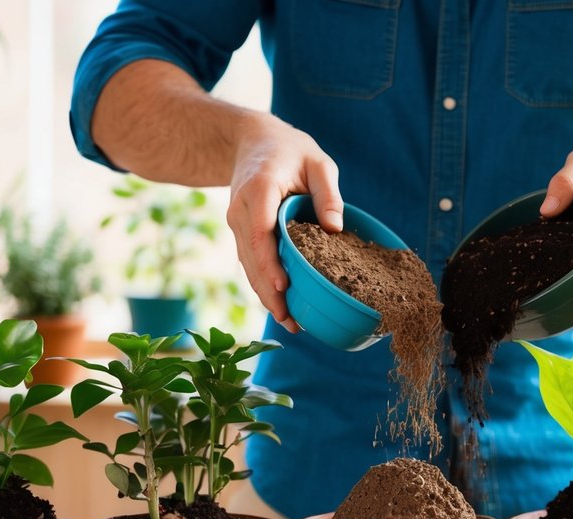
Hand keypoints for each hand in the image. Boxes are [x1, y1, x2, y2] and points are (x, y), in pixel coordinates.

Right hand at [226, 112, 344, 333]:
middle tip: (290, 320)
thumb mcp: (318, 162)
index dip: (268, 261)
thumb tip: (335, 229)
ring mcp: (236, 221)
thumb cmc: (290, 151)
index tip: (282, 286)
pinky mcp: (240, 231)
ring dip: (264, 295)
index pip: (259, 231)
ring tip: (289, 322)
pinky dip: (262, 284)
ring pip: (247, 264)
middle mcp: (241, 208)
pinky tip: (280, 306)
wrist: (251, 140)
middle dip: (268, 291)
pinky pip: (249, 262)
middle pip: (250, 257)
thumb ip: (328, 193)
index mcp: (260, 189)